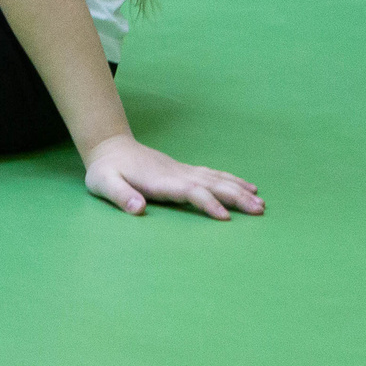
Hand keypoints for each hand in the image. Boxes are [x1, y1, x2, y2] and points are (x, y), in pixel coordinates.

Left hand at [82, 135, 264, 219]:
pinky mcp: (185, 171)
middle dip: (236, 197)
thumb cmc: (105, 171)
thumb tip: (138, 210)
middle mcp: (177, 174)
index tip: (226, 218)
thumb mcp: (104, 184)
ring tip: (262, 203)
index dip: (208, 203)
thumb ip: (121, 196)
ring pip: (217, 179)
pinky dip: (232, 181)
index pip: (190, 192)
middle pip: (212, 184)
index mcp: (161, 181)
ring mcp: (183, 171)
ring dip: (240, 190)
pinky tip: (247, 186)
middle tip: (260, 210)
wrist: (110, 147)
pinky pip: (214, 175)